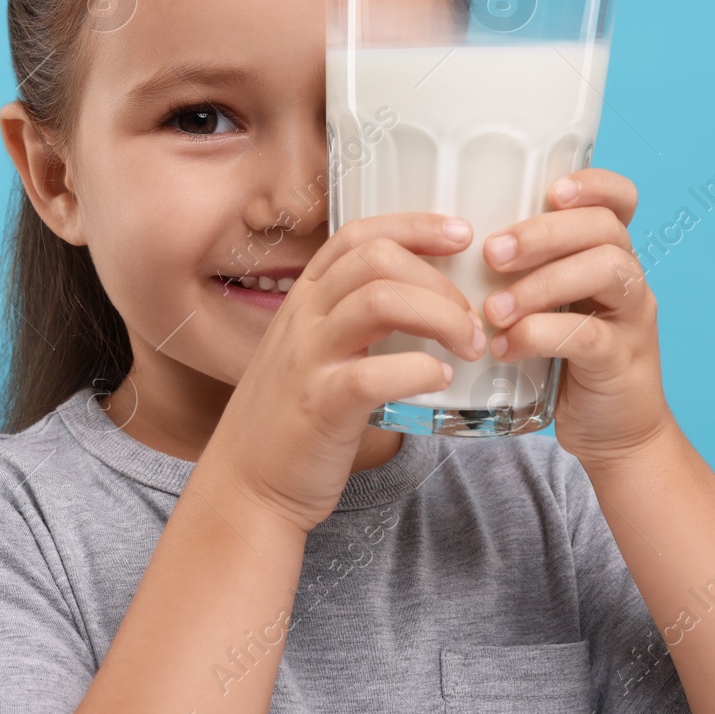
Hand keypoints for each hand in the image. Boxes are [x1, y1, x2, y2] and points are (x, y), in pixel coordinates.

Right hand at [198, 212, 487, 533]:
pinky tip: (439, 380)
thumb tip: (426, 305)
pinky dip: (420, 370)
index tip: (461, 234)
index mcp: (304, 301)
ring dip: (440, 316)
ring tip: (468, 345)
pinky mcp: (320, 407)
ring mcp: (308, 361)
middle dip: (439, 279)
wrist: (243, 487)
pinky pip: (375, 373)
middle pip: (376, 259)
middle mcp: (302, 320)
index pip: (357, 236)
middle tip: (471, 317)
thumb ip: (352, 324)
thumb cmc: (290, 422)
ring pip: (380, 301)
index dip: (414, 226)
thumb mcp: (311, 354)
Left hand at [477, 167, 674, 467]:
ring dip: (542, 283)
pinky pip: (590, 336)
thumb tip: (443, 242)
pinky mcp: (621, 362)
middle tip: (493, 254)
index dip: (593, 184)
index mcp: (609, 255)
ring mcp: (632, 319)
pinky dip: (541, 335)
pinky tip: (505, 347)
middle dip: (544, 233)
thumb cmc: (566, 359)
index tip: (551, 190)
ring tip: (495, 309)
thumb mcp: (548, 305)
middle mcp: (628, 279)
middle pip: (604, 229)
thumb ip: (519, 273)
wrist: (614, 432)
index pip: (620, 199)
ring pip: (606, 271)